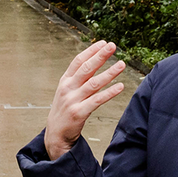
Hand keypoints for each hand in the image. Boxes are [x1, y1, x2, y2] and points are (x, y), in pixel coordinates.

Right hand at [44, 40, 127, 160]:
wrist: (56, 134)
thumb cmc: (65, 109)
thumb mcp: (67, 91)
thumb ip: (79, 78)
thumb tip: (95, 62)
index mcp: (65, 81)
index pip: (78, 61)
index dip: (91, 51)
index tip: (103, 43)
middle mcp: (68, 88)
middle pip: (86, 68)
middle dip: (100, 56)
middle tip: (112, 46)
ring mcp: (72, 100)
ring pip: (94, 83)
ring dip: (109, 73)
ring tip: (122, 64)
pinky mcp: (79, 113)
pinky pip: (97, 100)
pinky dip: (109, 93)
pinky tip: (120, 86)